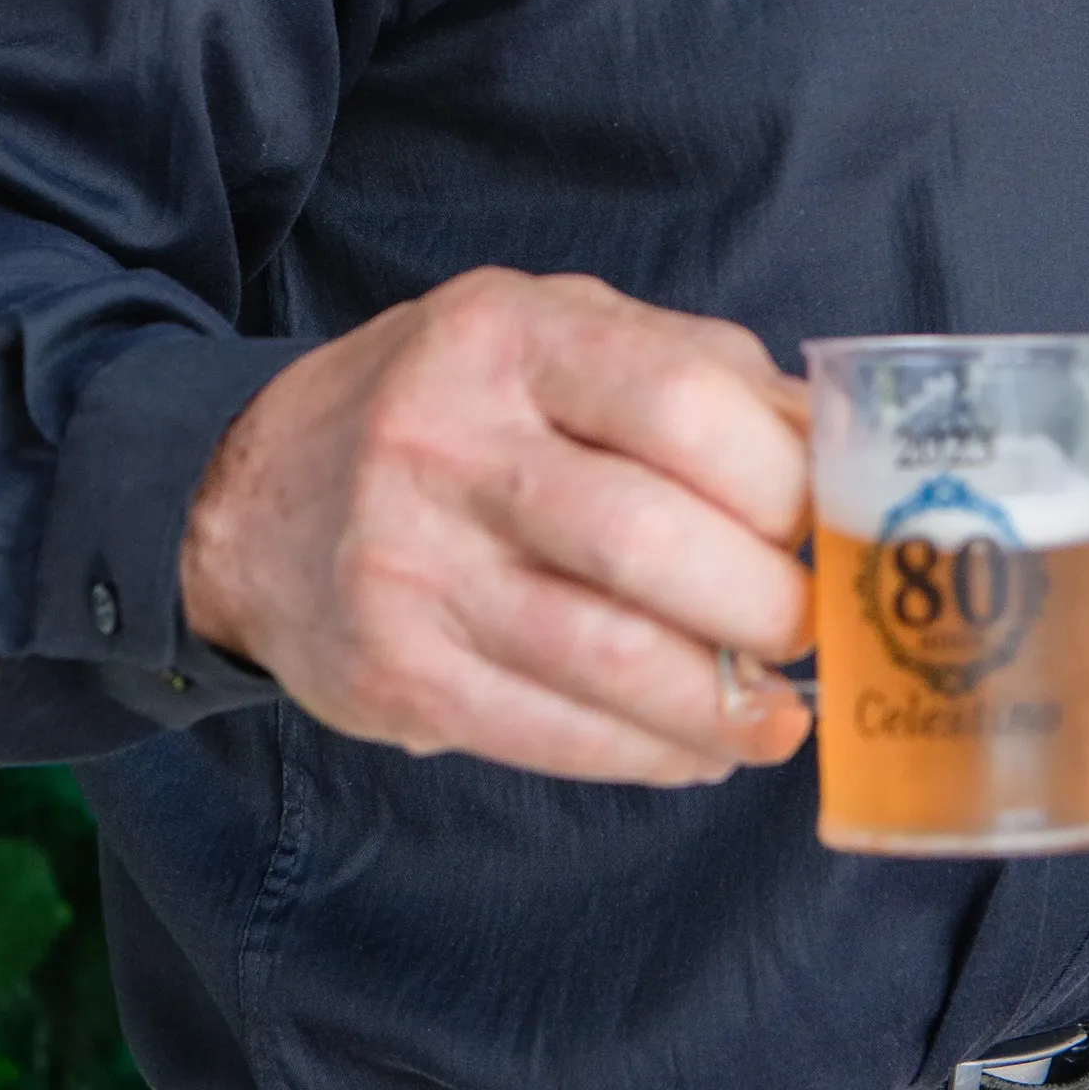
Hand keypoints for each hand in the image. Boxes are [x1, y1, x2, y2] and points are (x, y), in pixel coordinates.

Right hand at [180, 269, 814, 785]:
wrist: (249, 497)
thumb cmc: (454, 409)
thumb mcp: (557, 336)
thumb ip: (697, 371)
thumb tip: (839, 455)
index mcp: (508, 335)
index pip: (681, 401)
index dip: (783, 479)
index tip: (828, 525)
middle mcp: (447, 440)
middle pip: (649, 540)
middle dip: (766, 603)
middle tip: (812, 626)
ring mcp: (410, 564)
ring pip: (606, 656)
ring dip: (723, 704)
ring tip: (777, 715)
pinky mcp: (392, 673)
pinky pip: (551, 733)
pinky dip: (650, 753)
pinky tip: (698, 745)